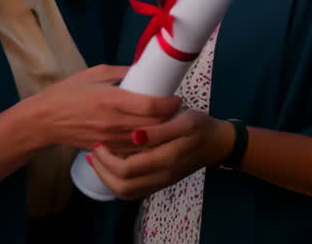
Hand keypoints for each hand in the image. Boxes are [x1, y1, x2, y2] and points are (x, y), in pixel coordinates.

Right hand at [24, 65, 180, 150]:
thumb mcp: (94, 74)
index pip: (152, 105)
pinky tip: (148, 135)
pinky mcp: (107, 149)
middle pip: (155, 125)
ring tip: (166, 122)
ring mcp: (111, 139)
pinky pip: (135, 150)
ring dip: (161, 132)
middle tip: (175, 110)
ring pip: (148, 141)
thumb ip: (120, 72)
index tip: (176, 98)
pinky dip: (146, 143)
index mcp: (111, 99)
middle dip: (171, 118)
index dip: (170, 103)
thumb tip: (142, 70)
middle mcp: (114, 122)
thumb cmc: (67, 93)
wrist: (45, 120)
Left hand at [86, 109, 234, 199]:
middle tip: (93, 150)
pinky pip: (133, 190)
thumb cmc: (200, 127)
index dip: (107, 159)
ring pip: (126, 192)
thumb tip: (134, 136)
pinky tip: (110, 165)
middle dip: (102, 170)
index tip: (98, 141)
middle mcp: (162, 176)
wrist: (218, 143)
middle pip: (122, 186)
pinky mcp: (160, 182)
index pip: (127, 169)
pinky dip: (117, 181)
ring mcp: (161, 182)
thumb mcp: (183, 121)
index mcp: (165, 160)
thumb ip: (158, 130)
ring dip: (107, 178)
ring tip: (97, 159)